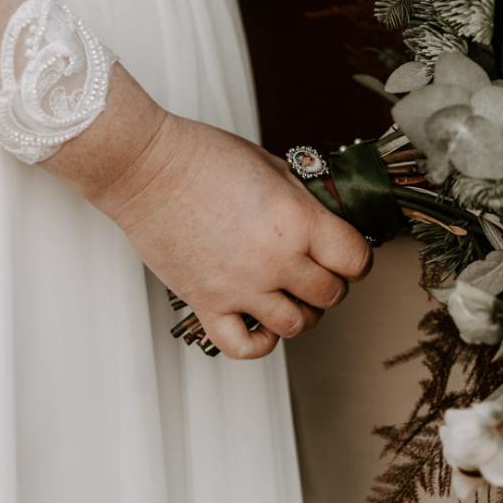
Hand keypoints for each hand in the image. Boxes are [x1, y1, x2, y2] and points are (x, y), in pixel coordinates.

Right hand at [71, 106, 372, 360]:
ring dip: (302, 312)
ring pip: (295, 326)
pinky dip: (260, 343)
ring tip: (290, 293)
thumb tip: (325, 219)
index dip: (356, 257)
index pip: (355, 259)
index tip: (346, 253)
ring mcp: (240, 286)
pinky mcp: (207, 303)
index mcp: (297, 220)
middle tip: (317, 268)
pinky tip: (260, 321)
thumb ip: (303, 199)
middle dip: (331, 282)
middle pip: (330, 295)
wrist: (147, 168)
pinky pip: (244, 347)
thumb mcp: (272, 165)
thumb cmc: (204, 156)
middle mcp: (274, 259)